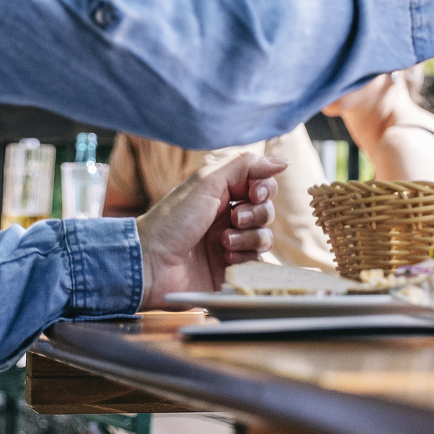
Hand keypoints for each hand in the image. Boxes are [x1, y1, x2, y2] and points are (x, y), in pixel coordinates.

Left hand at [135, 152, 286, 307]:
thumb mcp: (207, 182)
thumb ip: (245, 166)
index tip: (254, 194)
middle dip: (255, 214)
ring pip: (265, 237)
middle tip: (234, 219)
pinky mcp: (231, 271)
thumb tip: (283, 162)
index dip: (265, 189)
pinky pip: (256, 262)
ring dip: (249, 237)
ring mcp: (230, 245)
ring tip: (223, 241)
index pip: (261, 186)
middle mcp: (228, 218)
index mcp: (222, 194)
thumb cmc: (172, 219)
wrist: (151, 262)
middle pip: (266, 211)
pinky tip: (225, 259)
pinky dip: (245, 258)